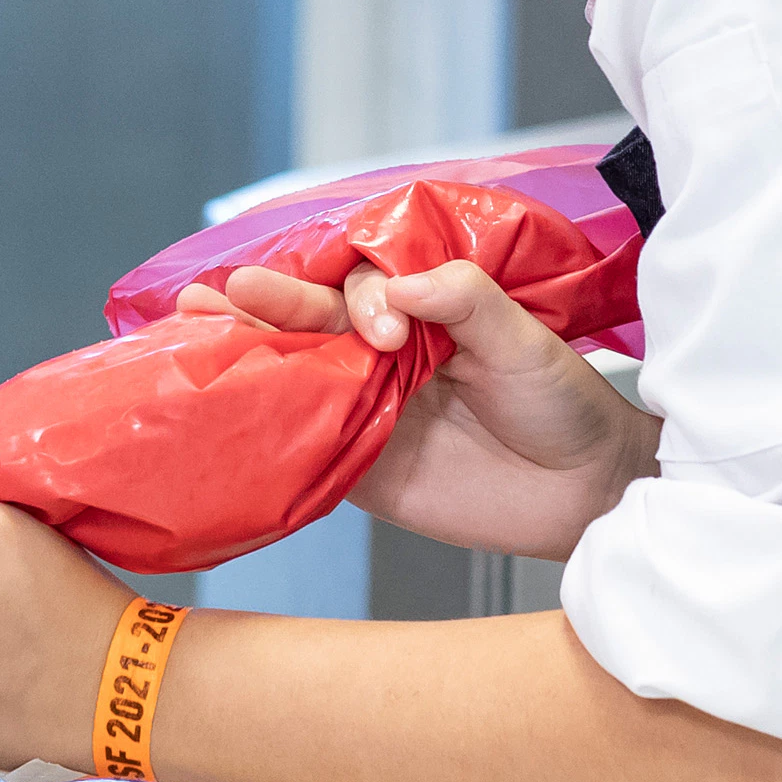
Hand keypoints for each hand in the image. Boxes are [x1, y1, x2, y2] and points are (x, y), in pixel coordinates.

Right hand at [179, 258, 657, 559]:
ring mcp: (366, 408)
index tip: (386, 331)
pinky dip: (260, 426)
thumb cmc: (566, 404)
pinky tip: (220, 401)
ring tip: (193, 320)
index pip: (365, 287)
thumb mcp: (524, 340)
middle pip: (312, 321)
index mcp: (420, 312)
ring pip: (295, 372)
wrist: (587, 495)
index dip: (360, 299)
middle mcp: (382, 354)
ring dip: (245, 348)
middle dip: (269, 304)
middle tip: (230, 292)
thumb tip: (398, 286)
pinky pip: (302, 443)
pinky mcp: (358, 467)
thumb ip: (463, 300)